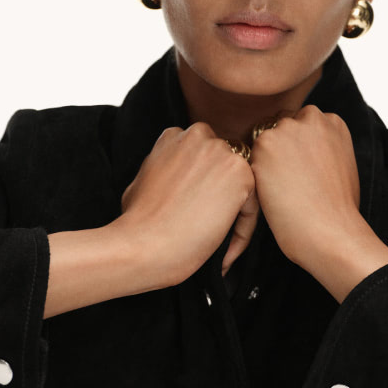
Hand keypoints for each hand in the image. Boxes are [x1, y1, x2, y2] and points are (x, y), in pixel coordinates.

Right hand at [120, 122, 258, 285]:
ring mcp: (222, 153)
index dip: (201, 186)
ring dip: (233, 214)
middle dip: (219, 195)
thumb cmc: (136, 221)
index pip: (202, 157)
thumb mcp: (143, 180)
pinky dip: (242, 232)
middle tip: (209, 228)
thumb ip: (163, 168)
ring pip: (240, 186)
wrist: (144, 243)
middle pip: (223, 167)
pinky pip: (251, 207)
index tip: (195, 212)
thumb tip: (176, 178)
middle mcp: (200, 136)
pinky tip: (224, 251)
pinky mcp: (242, 175)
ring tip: (216, 244)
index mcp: (175, 135)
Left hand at [249, 105, 362, 273]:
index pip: (301, 123)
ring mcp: (286, 128)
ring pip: (263, 140)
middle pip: (281, 126)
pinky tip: (271, 193)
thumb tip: (307, 153)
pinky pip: (250, 156)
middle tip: (286, 180)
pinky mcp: (264, 144)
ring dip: (265, 160)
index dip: (295, 148)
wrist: (330, 230)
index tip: (298, 169)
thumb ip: (323, 149)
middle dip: (280, 148)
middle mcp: (310, 117)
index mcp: (331, 121)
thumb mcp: (341, 165)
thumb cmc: (339, 209)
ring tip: (281, 189)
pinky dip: (254, 174)